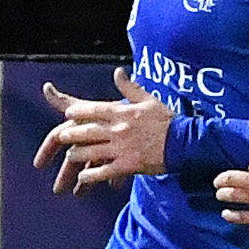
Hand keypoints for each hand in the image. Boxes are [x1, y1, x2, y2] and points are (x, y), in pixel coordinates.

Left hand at [32, 67, 172, 193]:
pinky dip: (90, 176)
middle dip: (71, 135)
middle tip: (63, 137)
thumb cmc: (168, 121)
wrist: (185, 143)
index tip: (68, 114)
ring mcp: (122, 148)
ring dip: (77, 155)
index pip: (93, 110)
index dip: (77, 112)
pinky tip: (83, 177)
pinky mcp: (127, 166)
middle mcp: (119, 130)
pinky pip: (103, 172)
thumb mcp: (149, 100)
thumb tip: (118, 71)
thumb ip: (130, 87)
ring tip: (71, 156)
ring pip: (90, 152)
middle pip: (87, 132)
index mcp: (123, 112)